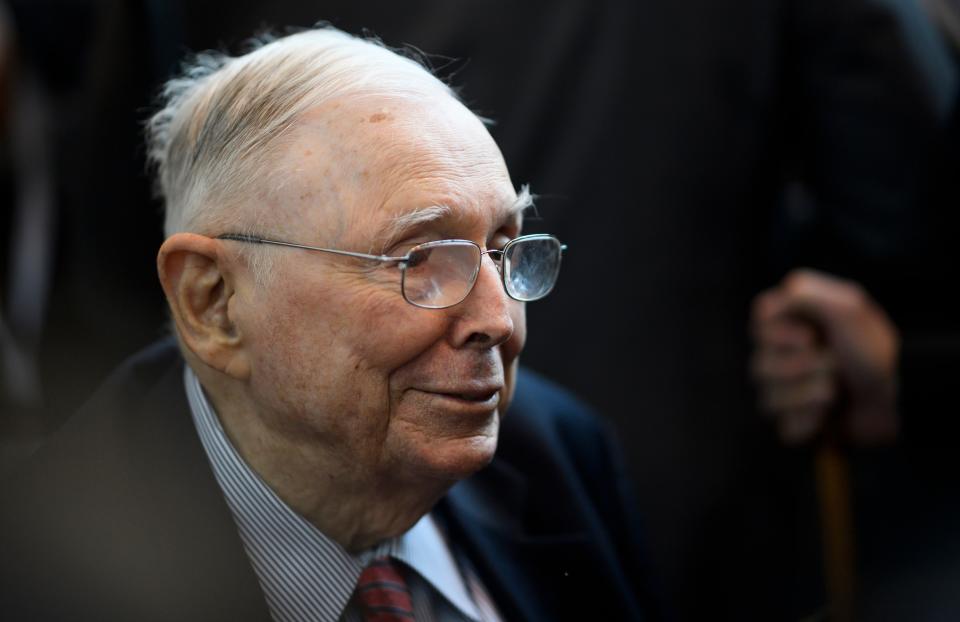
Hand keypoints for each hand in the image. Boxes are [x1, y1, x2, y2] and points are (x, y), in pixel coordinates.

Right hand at [750, 269, 899, 444]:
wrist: (901, 396)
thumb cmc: (875, 349)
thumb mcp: (848, 308)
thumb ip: (805, 293)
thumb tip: (770, 302)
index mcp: (792, 325)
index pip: (757, 324)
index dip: (778, 334)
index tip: (810, 337)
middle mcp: (781, 357)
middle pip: (760, 366)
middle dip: (801, 367)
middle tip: (834, 364)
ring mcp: (785, 393)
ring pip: (769, 400)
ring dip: (809, 395)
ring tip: (836, 392)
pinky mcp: (796, 423)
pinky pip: (786, 428)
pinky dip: (810, 423)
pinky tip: (829, 417)